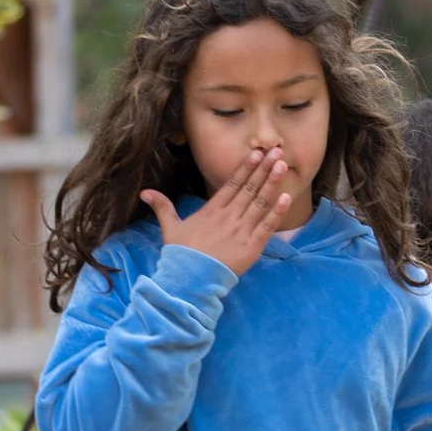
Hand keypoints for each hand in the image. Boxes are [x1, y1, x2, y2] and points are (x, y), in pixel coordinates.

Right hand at [140, 148, 290, 275]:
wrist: (190, 280)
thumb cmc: (181, 255)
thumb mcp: (170, 228)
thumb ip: (162, 207)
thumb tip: (144, 192)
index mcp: (212, 210)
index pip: (232, 184)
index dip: (245, 167)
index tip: (256, 153)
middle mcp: (229, 216)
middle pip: (249, 188)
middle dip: (263, 168)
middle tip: (276, 151)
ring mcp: (241, 230)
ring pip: (260, 202)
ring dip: (272, 183)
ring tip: (282, 165)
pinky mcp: (251, 246)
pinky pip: (267, 226)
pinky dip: (277, 212)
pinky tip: (287, 197)